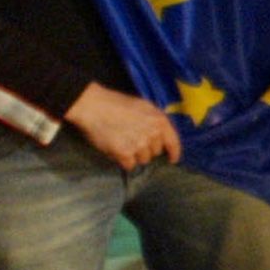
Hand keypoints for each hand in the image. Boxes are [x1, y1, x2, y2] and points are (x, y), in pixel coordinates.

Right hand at [64, 84, 181, 170]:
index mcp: (160, 120)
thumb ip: (155, 121)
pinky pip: (129, 165)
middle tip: (134, 140)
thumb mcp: (144, 107)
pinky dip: (124, 161)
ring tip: (124, 143)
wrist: (95, 106)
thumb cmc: (118, 104)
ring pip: (143, 160)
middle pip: (156, 152)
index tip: (172, 159)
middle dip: (147, 149)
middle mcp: (153, 134)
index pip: (173, 142)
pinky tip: (117, 150)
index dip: (174, 153)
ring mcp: (139, 145)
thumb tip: (159, 136)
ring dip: (135, 156)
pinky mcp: (125, 153)